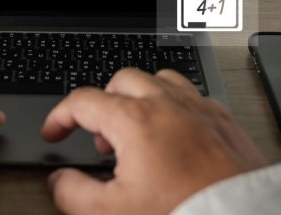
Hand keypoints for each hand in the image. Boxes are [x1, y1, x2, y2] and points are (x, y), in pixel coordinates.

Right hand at [42, 68, 266, 214]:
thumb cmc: (186, 214)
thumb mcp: (112, 213)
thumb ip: (74, 193)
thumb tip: (59, 180)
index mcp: (135, 121)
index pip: (83, 101)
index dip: (60, 117)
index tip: (55, 132)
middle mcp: (168, 105)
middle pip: (121, 80)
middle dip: (103, 103)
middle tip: (101, 138)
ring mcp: (199, 108)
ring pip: (160, 79)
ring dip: (140, 98)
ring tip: (137, 132)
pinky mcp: (224, 121)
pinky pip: (192, 95)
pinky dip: (174, 107)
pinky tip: (174, 135)